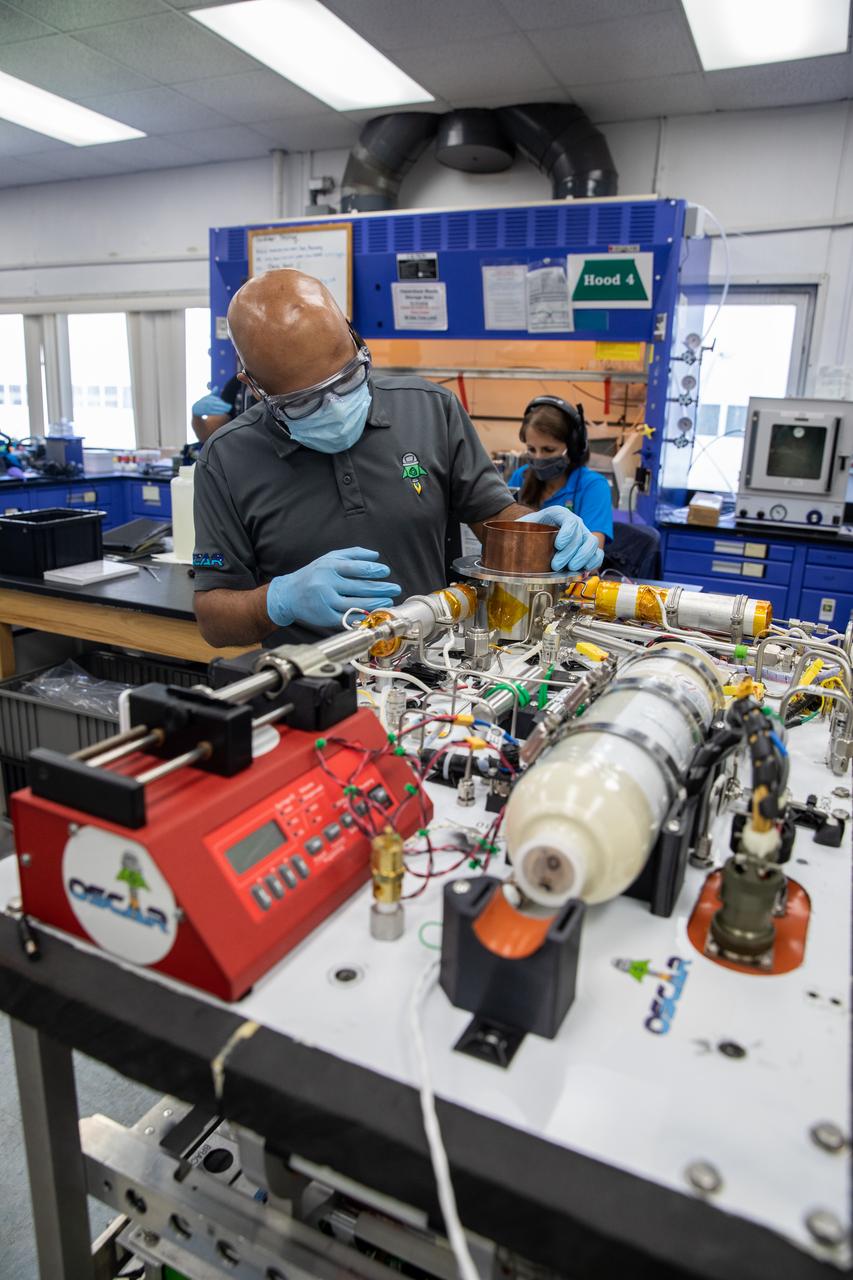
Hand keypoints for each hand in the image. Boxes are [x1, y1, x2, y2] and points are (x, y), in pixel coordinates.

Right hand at [192, 393, 230, 416]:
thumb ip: (213, 393)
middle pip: (217, 403)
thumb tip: (217, 387)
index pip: (217, 399)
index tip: (228, 404)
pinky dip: (219, 412)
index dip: (223, 402)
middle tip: (230, 406)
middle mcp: (207, 402)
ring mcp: (206, 407)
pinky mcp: (206, 412)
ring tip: (228, 410)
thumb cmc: (203, 402)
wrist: (195, 409)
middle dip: (224, 405)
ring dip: (223, 409)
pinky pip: (213, 412)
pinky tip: (223, 412)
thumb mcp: (207, 397)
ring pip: (216, 408)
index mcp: (208, 398)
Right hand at [267, 547, 401, 628]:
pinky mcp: (326, 616)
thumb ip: (353, 554)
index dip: (374, 570)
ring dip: (376, 602)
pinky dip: (362, 616)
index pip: (357, 568)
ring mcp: (326, 601)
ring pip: (357, 604)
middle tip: (394, 588)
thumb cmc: (312, 575)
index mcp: (329, 567)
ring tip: (388, 600)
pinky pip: (348, 617)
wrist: (288, 594)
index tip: (386, 572)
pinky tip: (373, 613)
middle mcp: (327, 583)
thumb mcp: (329, 558)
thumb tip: (375, 555)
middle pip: (360, 587)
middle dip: (381, 588)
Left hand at [519, 506, 603, 572]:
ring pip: (592, 544)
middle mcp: (574, 523)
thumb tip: (503, 542)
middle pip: (580, 535)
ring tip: (570, 569)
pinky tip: (582, 571)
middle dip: (570, 552)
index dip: (567, 533)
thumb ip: (513, 531)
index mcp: (559, 514)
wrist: (534, 534)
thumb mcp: (520, 527)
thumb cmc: (528, 530)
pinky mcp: (588, 549)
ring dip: (583, 558)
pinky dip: (593, 563)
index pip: (569, 520)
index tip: (558, 545)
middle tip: (556, 565)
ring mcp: (582, 535)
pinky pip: (597, 555)